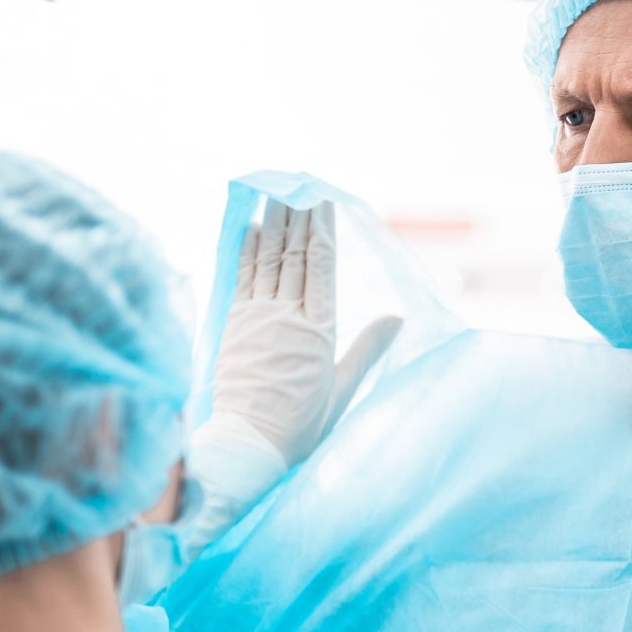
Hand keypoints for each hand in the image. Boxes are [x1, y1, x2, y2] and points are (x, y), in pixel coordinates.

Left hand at [195, 200, 399, 473]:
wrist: (249, 446)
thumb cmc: (302, 425)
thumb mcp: (343, 388)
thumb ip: (368, 349)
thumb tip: (397, 318)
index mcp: (318, 330)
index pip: (321, 267)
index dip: (322, 231)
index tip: (323, 202)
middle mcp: (286, 316)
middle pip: (295, 255)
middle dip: (298, 218)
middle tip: (300, 186)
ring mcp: (256, 318)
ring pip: (267, 260)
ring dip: (272, 225)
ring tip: (276, 195)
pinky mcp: (234, 326)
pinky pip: (242, 278)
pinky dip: (247, 251)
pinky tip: (251, 229)